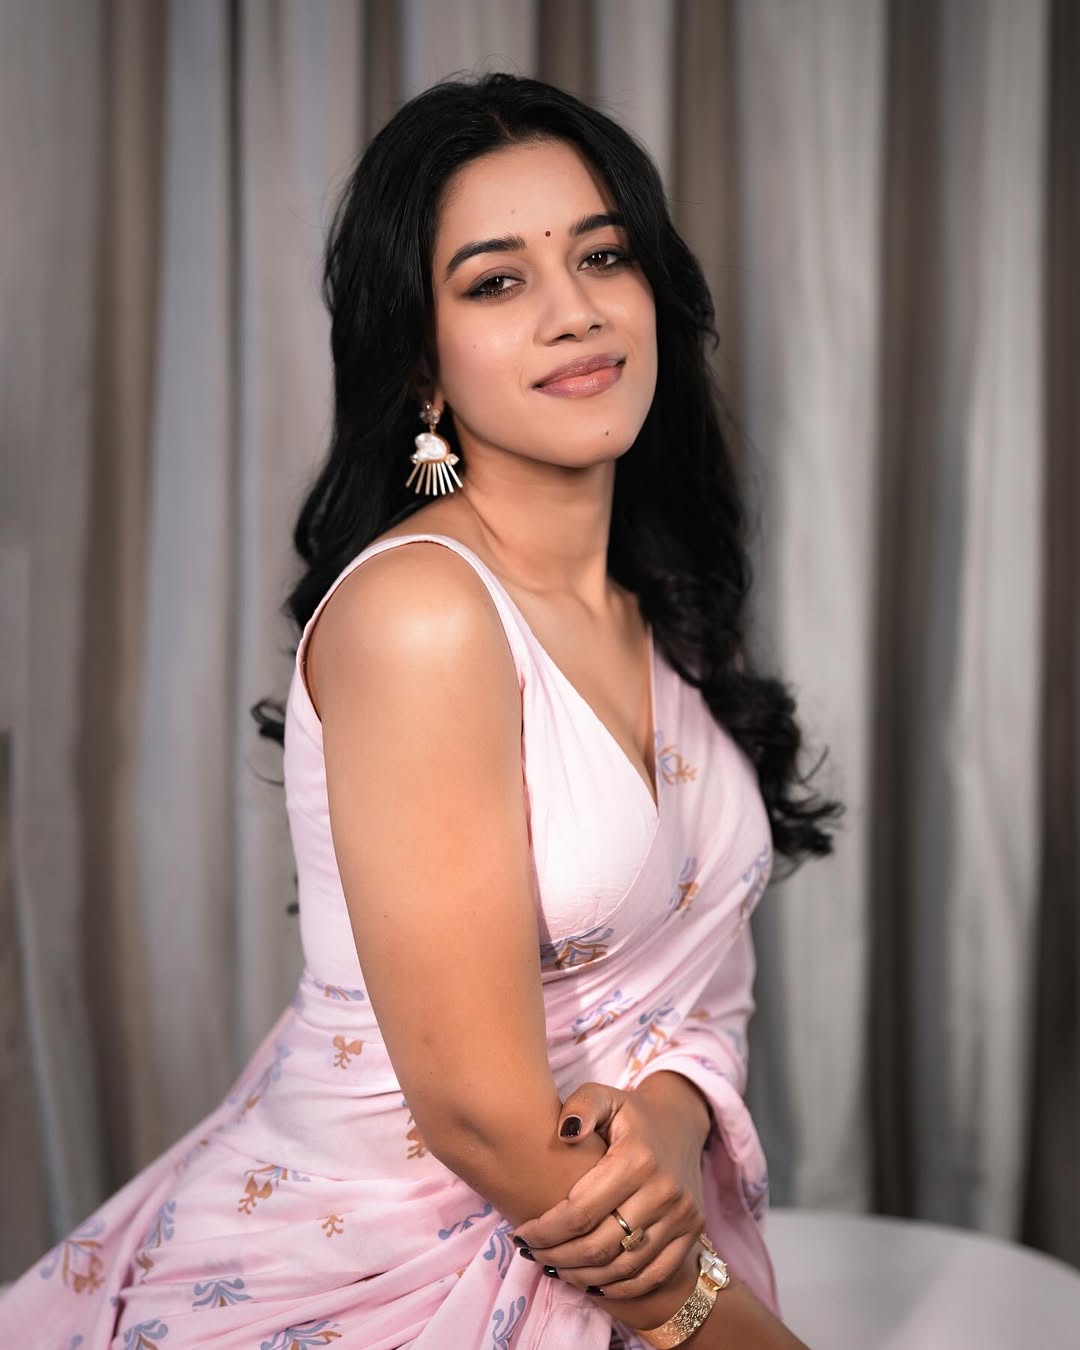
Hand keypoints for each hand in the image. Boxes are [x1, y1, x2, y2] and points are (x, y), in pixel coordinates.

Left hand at [511, 1078, 707, 1299]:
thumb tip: (564, 1133)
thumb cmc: (630, 1114)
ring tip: (554, 1267)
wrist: (680, 1122)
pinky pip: (652, 1275)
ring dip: (583, 1276)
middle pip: (600, 1245)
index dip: (546, 1230)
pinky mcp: (692, 1232)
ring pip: (624, 1267)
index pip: (582, 1211)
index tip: (521, 1233)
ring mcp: (682, 1215)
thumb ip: (581, 1106)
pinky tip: (590, 1280)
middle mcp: (664, 1190)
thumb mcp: (604, 1096)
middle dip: (558, 1256)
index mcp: (638, 1158)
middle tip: (532, 1254)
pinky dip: (619, 1287)